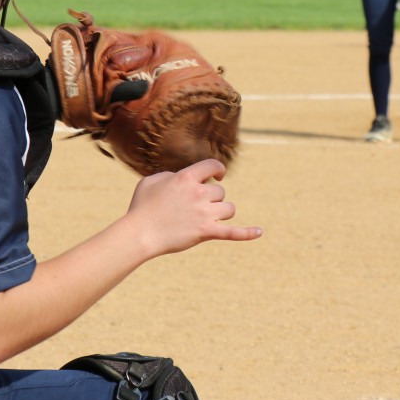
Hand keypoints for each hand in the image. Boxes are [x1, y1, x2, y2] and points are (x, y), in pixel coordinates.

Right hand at [125, 158, 260, 256]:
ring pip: (228, 209)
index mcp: (186, 178)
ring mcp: (204, 213)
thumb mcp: (151, 181)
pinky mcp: (206, 232)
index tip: (218, 176)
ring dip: (221, 212)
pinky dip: (247, 233)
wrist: (140, 233)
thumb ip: (170, 175)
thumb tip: (181, 177)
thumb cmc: (142, 207)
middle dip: (212, 199)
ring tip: (209, 218)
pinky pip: (233, 232)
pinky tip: (259, 232)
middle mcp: (199, 193)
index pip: (213, 166)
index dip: (218, 170)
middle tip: (196, 208)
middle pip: (221, 192)